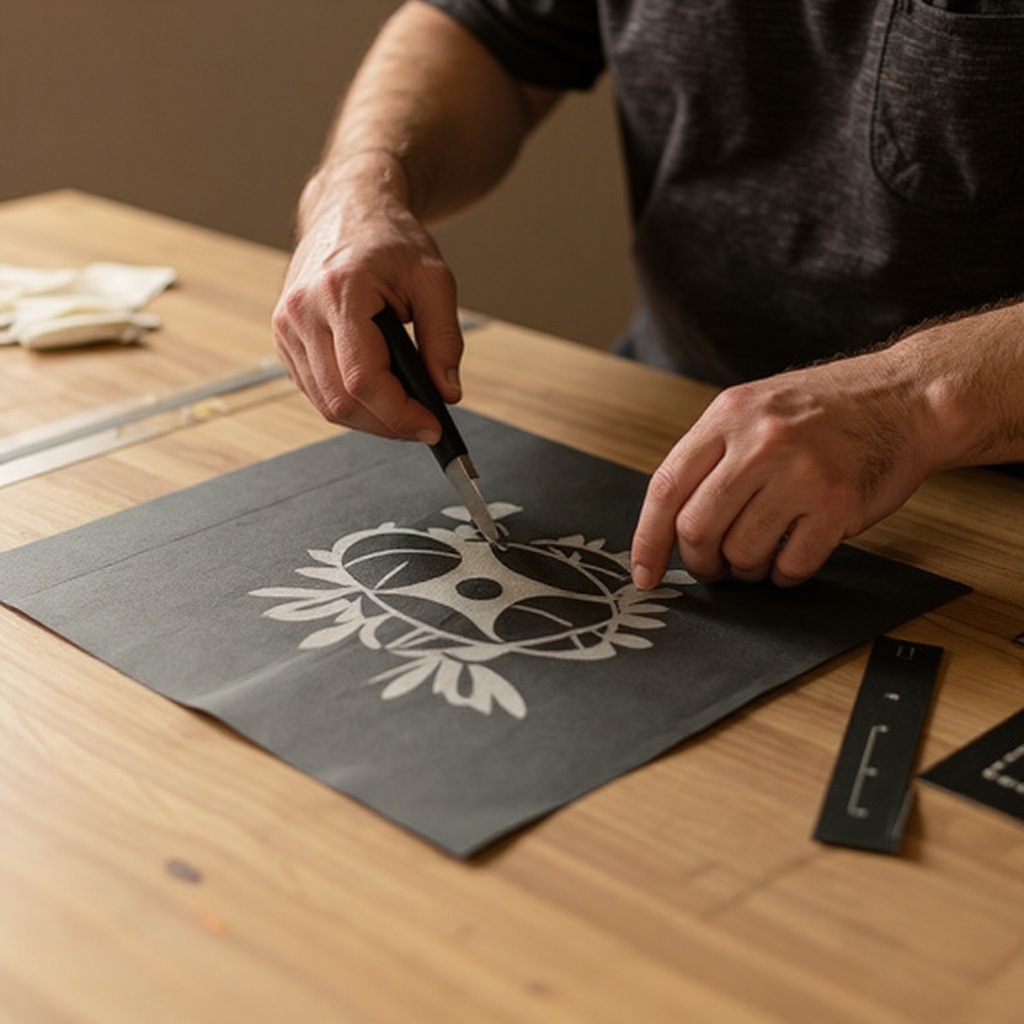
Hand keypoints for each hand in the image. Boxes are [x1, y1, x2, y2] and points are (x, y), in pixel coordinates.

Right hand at [272, 154, 463, 442]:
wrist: (348, 211)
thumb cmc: (390, 241)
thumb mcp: (434, 280)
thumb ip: (445, 339)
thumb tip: (447, 393)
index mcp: (338, 292)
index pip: (363, 380)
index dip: (400, 413)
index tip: (431, 427)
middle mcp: (301, 312)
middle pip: (341, 401)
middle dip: (388, 424)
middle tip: (424, 426)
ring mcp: (285, 327)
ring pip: (326, 404)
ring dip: (369, 419)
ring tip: (406, 411)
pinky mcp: (284, 339)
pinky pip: (315, 391)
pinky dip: (349, 403)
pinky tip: (378, 395)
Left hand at [630, 350, 938, 587]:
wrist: (908, 398)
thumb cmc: (826, 409)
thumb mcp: (754, 408)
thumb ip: (711, 454)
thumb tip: (668, 523)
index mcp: (727, 416)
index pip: (665, 488)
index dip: (647, 541)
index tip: (644, 574)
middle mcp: (759, 443)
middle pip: (697, 528)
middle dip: (700, 561)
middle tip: (713, 567)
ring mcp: (800, 474)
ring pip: (742, 552)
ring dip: (744, 570)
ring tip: (758, 556)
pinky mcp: (837, 505)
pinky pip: (790, 565)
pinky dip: (783, 575)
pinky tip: (791, 557)